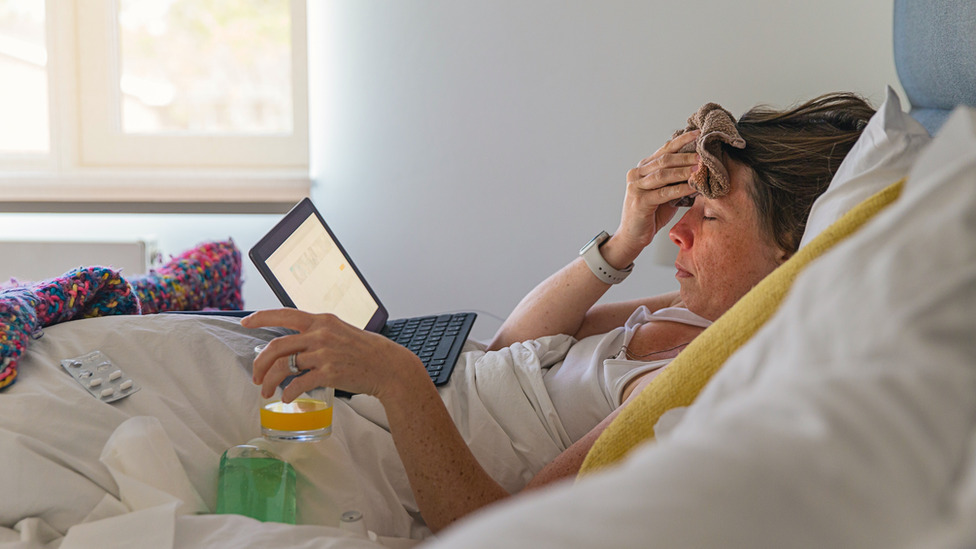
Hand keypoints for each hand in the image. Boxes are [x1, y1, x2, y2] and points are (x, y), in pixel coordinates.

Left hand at [242, 309, 426, 402]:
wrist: (388, 366)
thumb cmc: (365, 350)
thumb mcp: (340, 330)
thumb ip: (318, 332)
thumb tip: (295, 343)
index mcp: (322, 320)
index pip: (284, 314)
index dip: (261, 317)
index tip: (245, 322)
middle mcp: (320, 334)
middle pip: (277, 346)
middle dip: (260, 363)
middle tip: (255, 376)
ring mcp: (324, 354)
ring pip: (284, 367)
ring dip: (269, 381)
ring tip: (266, 391)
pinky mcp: (329, 373)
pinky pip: (299, 383)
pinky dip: (289, 393)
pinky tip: (287, 397)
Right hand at [612, 130, 700, 260]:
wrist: (632, 237)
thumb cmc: (650, 215)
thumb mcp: (665, 194)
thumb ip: (676, 181)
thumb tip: (700, 170)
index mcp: (643, 169)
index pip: (664, 150)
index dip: (681, 141)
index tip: (698, 134)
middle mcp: (636, 174)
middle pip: (664, 160)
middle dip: (686, 156)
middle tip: (704, 154)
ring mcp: (636, 187)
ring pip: (663, 174)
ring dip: (684, 170)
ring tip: (701, 168)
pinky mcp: (639, 201)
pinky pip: (664, 192)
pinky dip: (681, 188)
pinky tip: (694, 186)